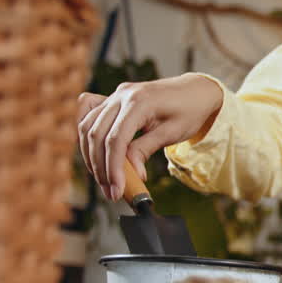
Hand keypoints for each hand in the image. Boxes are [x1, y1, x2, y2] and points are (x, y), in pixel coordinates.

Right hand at [76, 73, 223, 200]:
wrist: (196, 90)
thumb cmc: (189, 111)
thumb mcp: (173, 133)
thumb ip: (146, 149)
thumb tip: (133, 174)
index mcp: (139, 102)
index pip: (116, 139)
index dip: (113, 168)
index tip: (117, 190)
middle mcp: (122, 95)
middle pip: (97, 134)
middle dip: (101, 167)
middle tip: (111, 191)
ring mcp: (115, 95)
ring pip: (86, 126)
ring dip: (90, 155)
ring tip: (103, 179)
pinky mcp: (113, 99)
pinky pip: (88, 114)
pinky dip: (85, 134)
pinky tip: (91, 152)